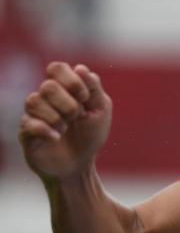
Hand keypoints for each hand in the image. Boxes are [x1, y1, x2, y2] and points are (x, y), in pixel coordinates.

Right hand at [19, 62, 111, 180]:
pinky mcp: (25, 131)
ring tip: (66, 129)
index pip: (57, 68)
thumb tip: (80, 68)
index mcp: (63, 89)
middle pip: (47, 86)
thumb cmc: (90, 135)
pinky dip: (47, 130)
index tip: (85, 98)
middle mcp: (45, 98)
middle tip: (77, 117)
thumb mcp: (101, 110)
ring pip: (34, 101)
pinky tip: (56, 137)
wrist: (80, 164)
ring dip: (58, 118)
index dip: (72, 80)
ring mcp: (33, 114)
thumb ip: (94, 88)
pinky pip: (29, 123)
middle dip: (69, 104)